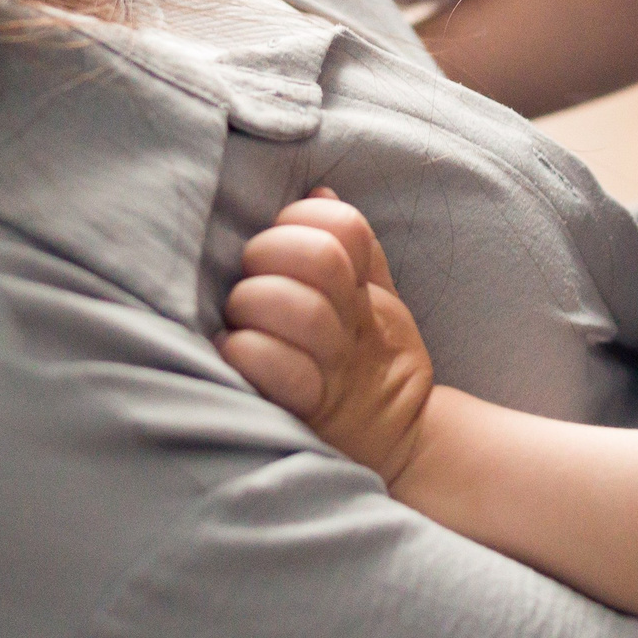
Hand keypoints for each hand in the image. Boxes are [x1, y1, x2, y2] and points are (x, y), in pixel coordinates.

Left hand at [217, 192, 436, 486]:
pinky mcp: (314, 412)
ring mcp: (336, 368)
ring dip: (255, 304)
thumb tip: (317, 191)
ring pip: (300, 312)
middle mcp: (353, 323)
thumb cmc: (369, 364)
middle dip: (270, 255)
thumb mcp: (376, 302)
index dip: (305, 219)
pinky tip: (234, 352)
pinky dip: (250, 354)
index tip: (281, 235)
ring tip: (239, 318)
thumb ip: (353, 250)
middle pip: (320, 261)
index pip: (345, 227)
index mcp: (364, 291)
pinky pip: (282, 374)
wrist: (402, 445)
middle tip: (249, 278)